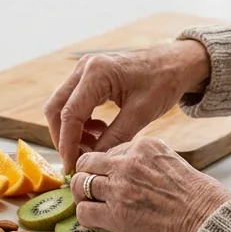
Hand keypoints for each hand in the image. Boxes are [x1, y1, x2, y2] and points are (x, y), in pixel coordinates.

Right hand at [44, 40, 209, 171]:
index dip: (68, 144)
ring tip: (93, 147)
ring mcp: (84, 69)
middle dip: (63, 138)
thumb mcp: (141, 114)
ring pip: (61, 106)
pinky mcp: (88, 75)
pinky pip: (73, 102)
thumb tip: (93, 161)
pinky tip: (99, 132)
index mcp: (97, 73)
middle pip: (56, 108)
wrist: (175, 64)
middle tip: (76, 161)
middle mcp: (85, 67)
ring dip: (71, 130)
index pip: (70, 115)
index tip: (71, 167)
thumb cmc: (163, 83)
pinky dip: (80, 121)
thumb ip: (115, 138)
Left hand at [70, 138, 230, 231]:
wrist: (207, 220)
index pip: (110, 150)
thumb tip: (138, 174)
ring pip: (79, 184)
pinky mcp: (115, 214)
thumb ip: (150, 163)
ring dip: (81, 195)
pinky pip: (84, 212)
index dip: (106, 166)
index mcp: (144, 146)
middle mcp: (127, 162)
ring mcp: (119, 188)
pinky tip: (95, 221)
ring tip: (88, 204)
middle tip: (90, 187)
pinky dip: (85, 218)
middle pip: (88, 161)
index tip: (108, 176)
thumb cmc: (200, 197)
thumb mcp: (174, 163)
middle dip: (86, 174)